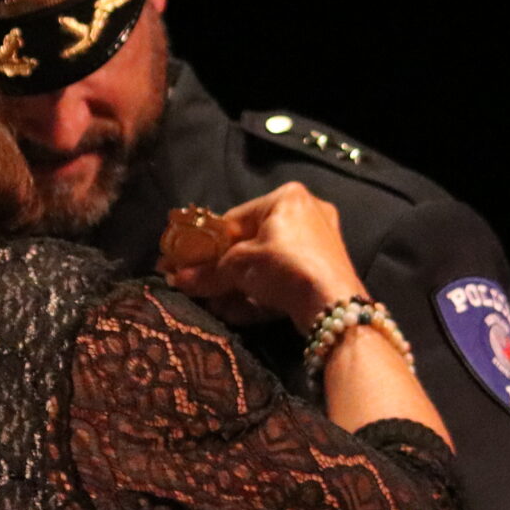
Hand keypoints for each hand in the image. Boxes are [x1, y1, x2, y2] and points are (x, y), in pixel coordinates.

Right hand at [162, 182, 362, 333]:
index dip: (207, 244)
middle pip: (251, 243)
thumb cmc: (284, 267)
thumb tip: (177, 279)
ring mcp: (318, 245)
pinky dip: (260, 294)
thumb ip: (208, 272)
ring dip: (238, 286)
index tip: (186, 261)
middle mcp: (307, 213)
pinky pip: (284, 280)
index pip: (235, 219)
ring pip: (267, 265)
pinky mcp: (323, 273)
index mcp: (287, 197)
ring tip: (214, 304)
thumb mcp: (239, 267)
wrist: (333, 304)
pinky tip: (236, 312)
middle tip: (199, 285)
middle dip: (224, 269)